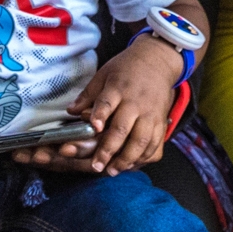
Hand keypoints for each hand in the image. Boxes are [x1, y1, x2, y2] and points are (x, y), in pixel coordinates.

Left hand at [31, 39, 182, 175]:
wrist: (157, 60)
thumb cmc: (127, 69)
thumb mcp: (104, 74)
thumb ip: (88, 95)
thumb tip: (71, 111)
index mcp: (119, 88)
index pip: (108, 102)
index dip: (100, 115)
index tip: (94, 128)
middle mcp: (136, 102)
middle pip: (123, 128)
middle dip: (109, 149)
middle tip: (97, 166)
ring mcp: (151, 113)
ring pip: (141, 141)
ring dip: (127, 159)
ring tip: (113, 171)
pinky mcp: (161, 122)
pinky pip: (155, 144)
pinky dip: (144, 157)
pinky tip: (131, 165)